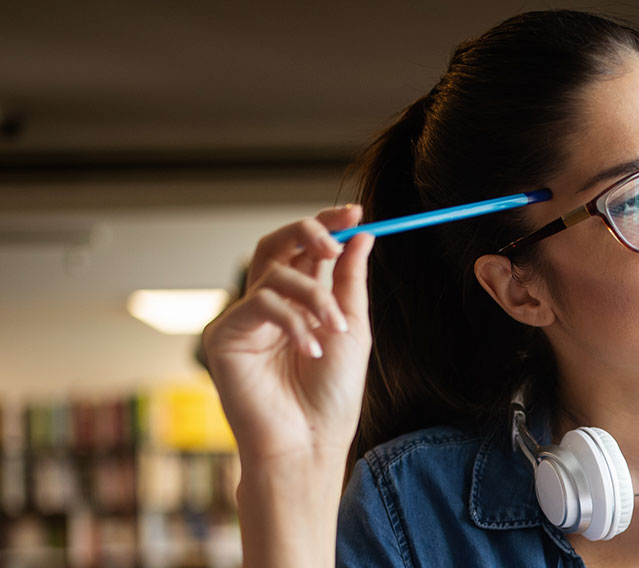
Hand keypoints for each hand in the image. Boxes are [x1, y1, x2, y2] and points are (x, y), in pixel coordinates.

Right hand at [202, 204, 374, 464]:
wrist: (309, 443)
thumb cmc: (331, 396)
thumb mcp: (352, 327)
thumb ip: (350, 280)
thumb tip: (360, 234)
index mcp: (298, 301)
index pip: (304, 249)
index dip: (326, 225)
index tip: (354, 212)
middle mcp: (267, 305)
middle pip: (275, 244)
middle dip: (308, 232)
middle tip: (334, 241)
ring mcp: (243, 319)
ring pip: (275, 274)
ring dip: (315, 296)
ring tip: (335, 329)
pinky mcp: (223, 336)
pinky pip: (260, 304)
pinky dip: (293, 322)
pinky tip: (310, 349)